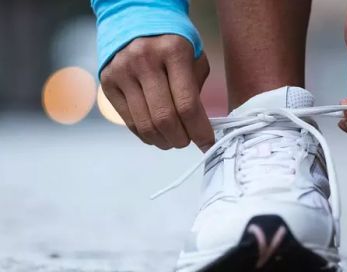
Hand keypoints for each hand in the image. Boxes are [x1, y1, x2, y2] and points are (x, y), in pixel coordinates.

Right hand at [100, 35, 213, 150]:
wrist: (135, 21)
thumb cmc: (172, 45)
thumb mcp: (194, 58)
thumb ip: (197, 90)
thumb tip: (199, 128)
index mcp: (173, 52)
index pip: (187, 104)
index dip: (199, 131)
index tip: (207, 144)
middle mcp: (144, 60)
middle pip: (164, 118)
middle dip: (181, 139)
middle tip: (188, 142)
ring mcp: (122, 71)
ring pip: (145, 124)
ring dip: (163, 141)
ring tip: (173, 141)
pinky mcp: (108, 83)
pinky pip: (129, 121)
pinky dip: (146, 135)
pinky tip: (156, 134)